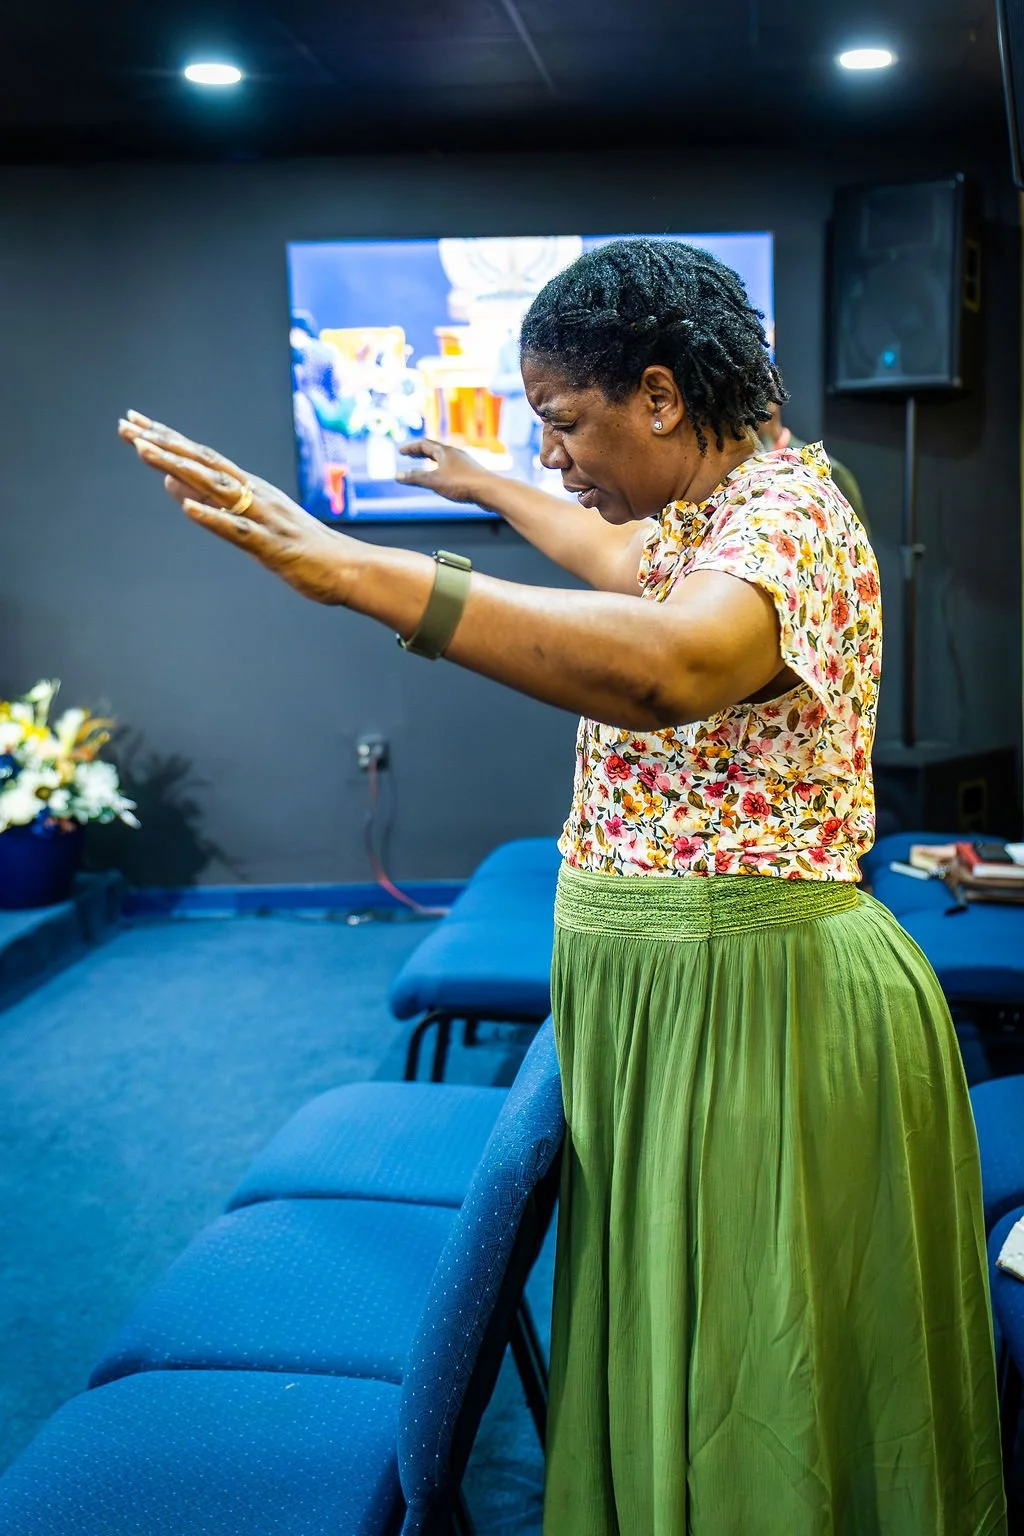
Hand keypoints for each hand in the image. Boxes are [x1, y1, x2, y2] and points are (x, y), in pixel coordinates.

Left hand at [117, 411, 358, 604]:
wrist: (348, 568)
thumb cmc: (302, 548)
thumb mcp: (251, 523)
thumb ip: (212, 503)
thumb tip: (171, 482)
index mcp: (249, 488)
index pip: (201, 457)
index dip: (167, 439)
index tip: (134, 423)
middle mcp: (254, 494)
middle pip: (202, 464)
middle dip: (163, 445)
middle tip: (126, 427)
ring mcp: (263, 517)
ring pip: (215, 488)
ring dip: (179, 469)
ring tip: (144, 453)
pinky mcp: (272, 545)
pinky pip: (238, 529)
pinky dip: (212, 518)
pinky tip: (187, 508)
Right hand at [396, 438, 495, 505]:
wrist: (490, 491)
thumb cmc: (463, 484)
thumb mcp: (434, 481)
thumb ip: (415, 478)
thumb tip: (398, 475)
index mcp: (445, 452)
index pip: (424, 444)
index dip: (411, 448)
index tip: (401, 451)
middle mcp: (455, 454)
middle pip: (434, 449)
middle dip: (420, 452)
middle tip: (410, 454)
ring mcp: (464, 463)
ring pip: (445, 458)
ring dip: (432, 460)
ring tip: (426, 464)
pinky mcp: (471, 474)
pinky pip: (452, 467)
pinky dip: (442, 469)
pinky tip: (444, 478)